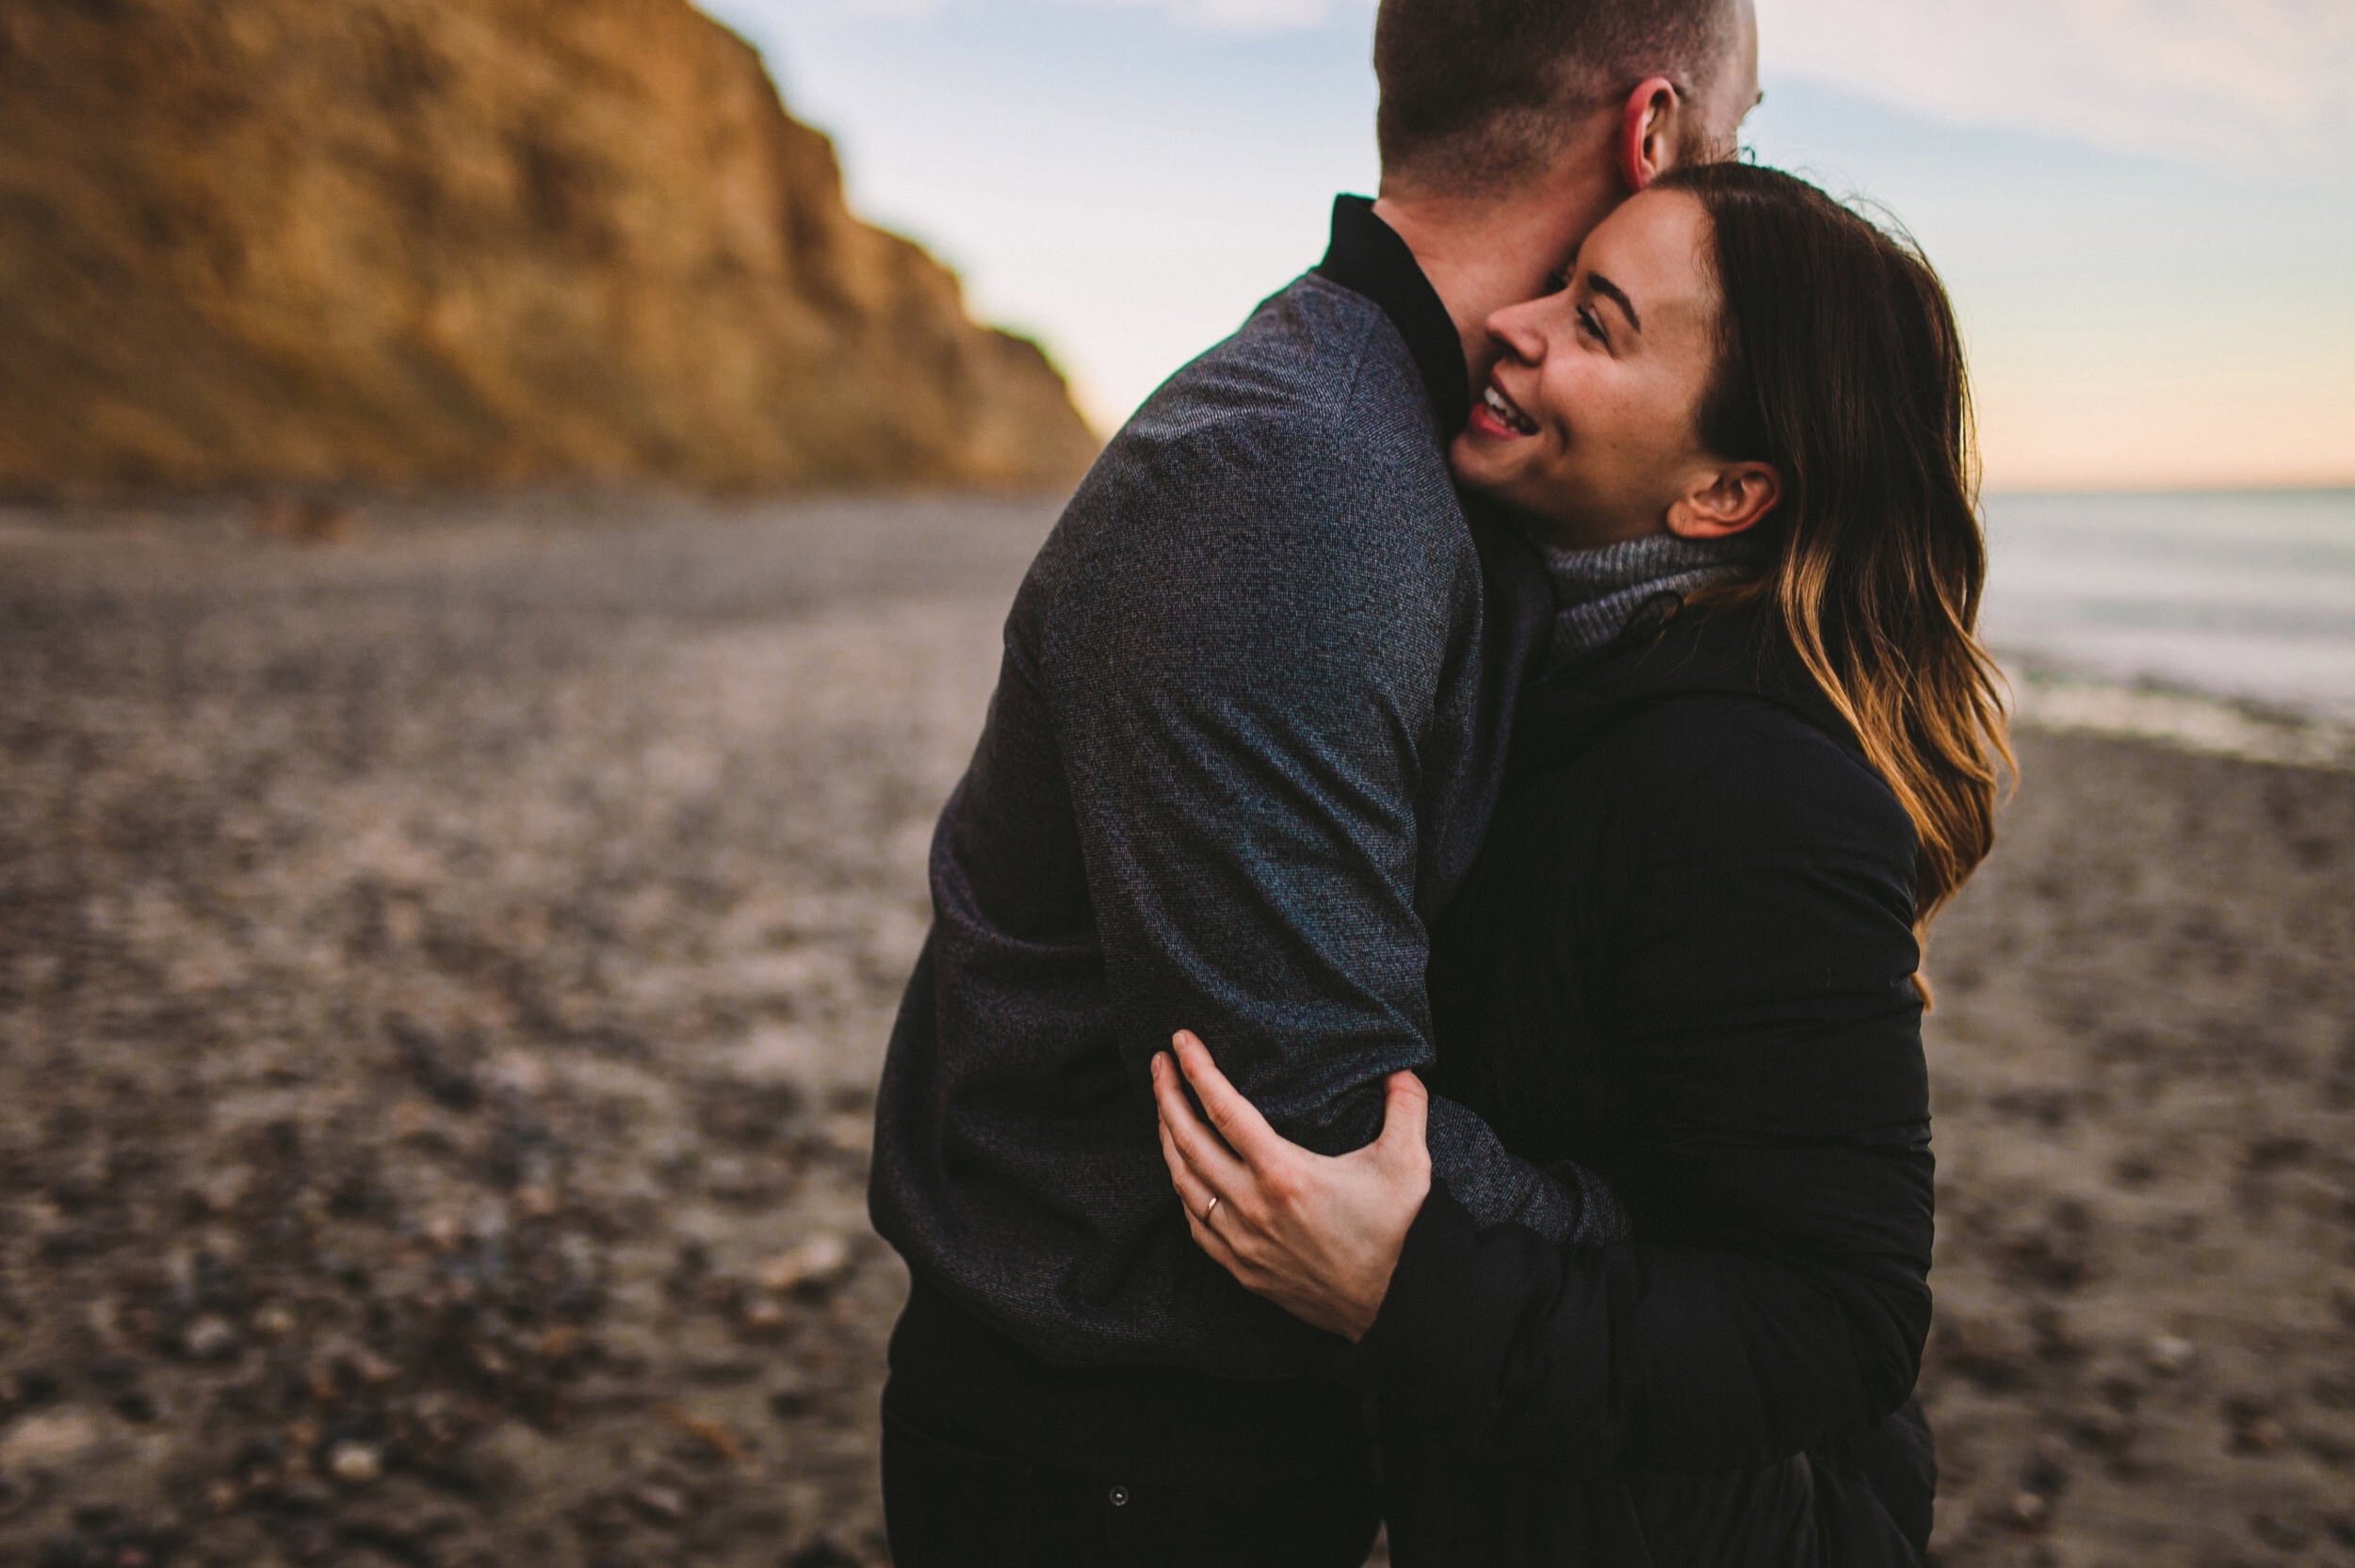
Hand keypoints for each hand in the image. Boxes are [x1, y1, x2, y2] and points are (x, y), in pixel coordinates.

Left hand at [1150, 1030, 1431, 1341]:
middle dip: (1166, 1096)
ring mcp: (1239, 1238)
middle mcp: (1251, 1205)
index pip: (1224, 1110)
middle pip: (1188, 1140)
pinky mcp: (1237, 1265)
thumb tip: (1403, 1069)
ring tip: (1163, 1107)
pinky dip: (1181, 1186)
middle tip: (1158, 1063)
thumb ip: (1408, 1109)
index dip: (1198, 1070)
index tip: (1180, 1041)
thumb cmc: (1392, 1235)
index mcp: (1284, 1174)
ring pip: (1182, 1180)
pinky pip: (1194, 1219)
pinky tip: (1181, 1169)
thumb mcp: (1409, 1168)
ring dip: (1166, 1139)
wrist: (1384, 1307)